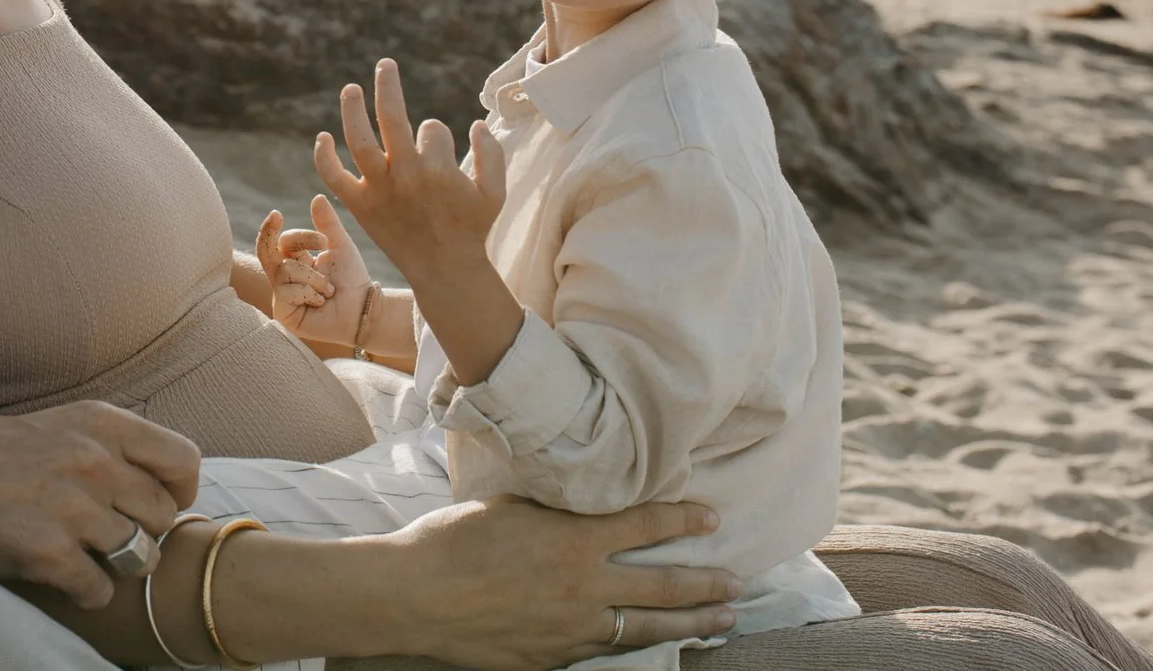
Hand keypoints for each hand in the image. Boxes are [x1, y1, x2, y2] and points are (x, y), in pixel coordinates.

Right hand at [0, 401, 200, 607]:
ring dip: (120, 563)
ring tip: (92, 555)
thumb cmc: (3, 454)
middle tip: (113, 532)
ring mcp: (73, 508)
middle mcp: (94, 461)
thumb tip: (167, 479)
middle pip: (164, 515)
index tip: (159, 502)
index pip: (184, 460)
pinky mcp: (49, 553)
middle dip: (145, 531)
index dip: (180, 490)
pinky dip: (89, 591)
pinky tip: (68, 577)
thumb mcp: (66, 424)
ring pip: (141, 555)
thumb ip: (116, 444)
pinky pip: (101, 588)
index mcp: (103, 424)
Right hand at [254, 194, 372, 349]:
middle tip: (275, 217)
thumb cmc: (352, 279)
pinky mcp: (283, 314)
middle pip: (264, 251)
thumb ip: (327, 223)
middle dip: (267, 233)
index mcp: (296, 260)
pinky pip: (286, 292)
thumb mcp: (340, 245)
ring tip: (328, 291)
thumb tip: (317, 197)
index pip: (286, 241)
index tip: (323, 241)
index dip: (302, 237)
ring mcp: (282, 296)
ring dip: (314, 279)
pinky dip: (309, 294)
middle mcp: (285, 277)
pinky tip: (320, 303)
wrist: (362, 309)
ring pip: (286, 272)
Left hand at [314, 58, 505, 287]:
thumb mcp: (495, 192)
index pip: (432, 129)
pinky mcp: (360, 206)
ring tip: (352, 89)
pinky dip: (324, 156)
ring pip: (358, 140)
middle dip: (388, 85)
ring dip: (352, 109)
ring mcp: (379, 190)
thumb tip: (475, 124)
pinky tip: (323, 136)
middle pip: (391, 118)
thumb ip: (492, 154)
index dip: (438, 136)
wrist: (444, 269)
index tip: (441, 153)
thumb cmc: (471, 228)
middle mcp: (405, 175)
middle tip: (385, 64)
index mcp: (438, 169)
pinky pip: (334, 177)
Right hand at [371, 498, 739, 669]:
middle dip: (706, 584)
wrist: (416, 595)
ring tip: (721, 621)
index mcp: (575, 540)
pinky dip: (632, 647)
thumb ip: (554, 507)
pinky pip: (603, 651)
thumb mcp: (510, 505)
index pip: (647, 525)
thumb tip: (578, 496)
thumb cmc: (453, 539)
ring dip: (690, 624)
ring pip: (645, 629)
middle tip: (736, 582)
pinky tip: (646, 645)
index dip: (683, 521)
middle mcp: (584, 586)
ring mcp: (571, 629)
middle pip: (664, 587)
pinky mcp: (552, 659)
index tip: (711, 518)